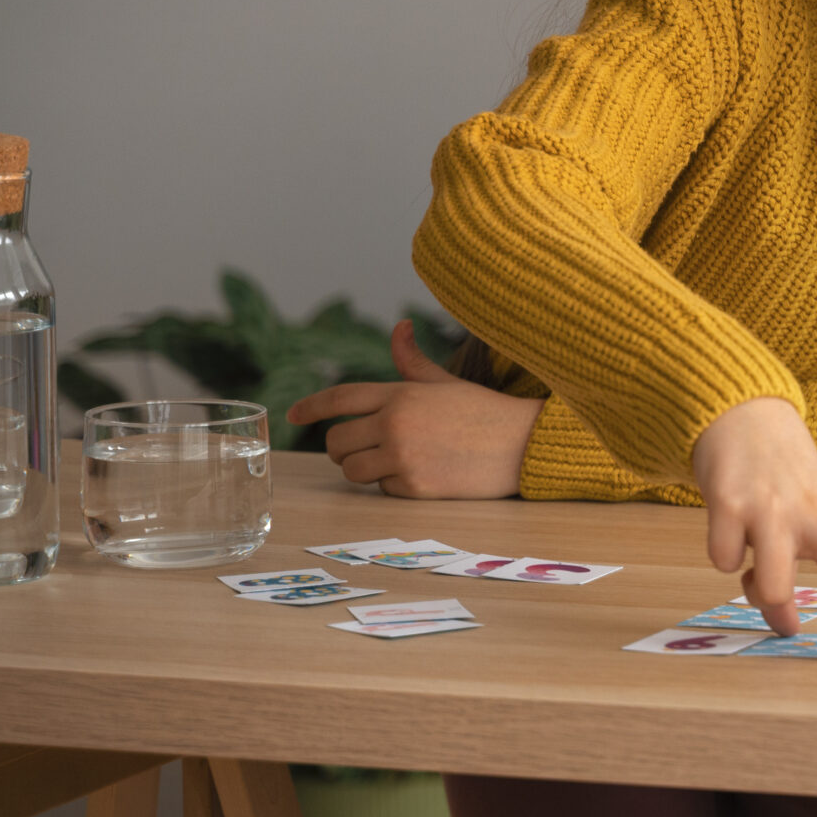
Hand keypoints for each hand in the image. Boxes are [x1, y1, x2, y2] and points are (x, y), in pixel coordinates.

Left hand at [305, 322, 538, 497]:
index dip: (311, 407)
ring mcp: (403, 457)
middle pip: (337, 442)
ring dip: (366, 468)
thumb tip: (399, 327)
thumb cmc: (485, 411)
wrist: (524, 444)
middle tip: (362, 448)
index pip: (340, 398)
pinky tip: (425, 473)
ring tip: (397, 461)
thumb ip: (413, 362)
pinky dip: (396, 485)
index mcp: (400, 393)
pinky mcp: (414, 486)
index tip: (292, 416)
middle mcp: (395, 423)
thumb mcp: (445, 383)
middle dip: (342, 447)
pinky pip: (383, 489)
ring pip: (352, 470)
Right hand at [690, 398, 816, 656]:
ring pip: (775, 585)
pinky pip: (724, 561)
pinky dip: (724, 563)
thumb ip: (809, 557)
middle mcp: (812, 512)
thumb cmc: (779, 470)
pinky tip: (729, 540)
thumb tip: (787, 622)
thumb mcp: (809, 506)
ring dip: (765, 602)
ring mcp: (772, 508)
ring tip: (756, 584)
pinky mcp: (728, 503)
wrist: (740, 410)